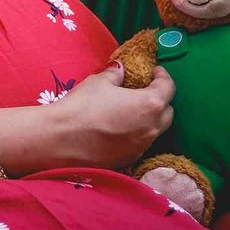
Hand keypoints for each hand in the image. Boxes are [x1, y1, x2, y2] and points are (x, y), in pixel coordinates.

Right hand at [31, 62, 174, 170]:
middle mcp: (152, 128)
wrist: (61, 138)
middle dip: (160, 100)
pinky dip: (137, 133)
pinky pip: (141, 143)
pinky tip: (120, 128)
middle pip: (167, 112)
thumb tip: (121, 70)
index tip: (154, 71)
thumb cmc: (82, 105)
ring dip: (149, 119)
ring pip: (155, 130)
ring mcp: (142, 147)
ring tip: (131, 110)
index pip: (168, 88)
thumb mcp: (99, 82)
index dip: (162, 76)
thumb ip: (116, 75)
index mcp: (149, 104)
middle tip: (144, 90)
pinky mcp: (129, 159)